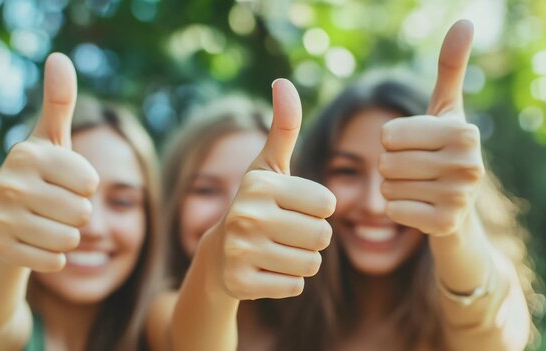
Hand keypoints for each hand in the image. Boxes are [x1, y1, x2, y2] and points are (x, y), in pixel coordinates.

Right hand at [0, 53, 98, 271]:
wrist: (10, 216)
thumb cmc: (43, 172)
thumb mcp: (53, 137)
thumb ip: (59, 100)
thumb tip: (59, 57)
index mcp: (27, 153)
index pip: (91, 182)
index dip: (87, 185)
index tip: (67, 180)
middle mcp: (7, 183)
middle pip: (83, 212)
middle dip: (79, 212)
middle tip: (57, 204)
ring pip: (70, 239)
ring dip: (69, 235)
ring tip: (49, 222)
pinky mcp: (0, 249)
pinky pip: (53, 262)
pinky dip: (55, 257)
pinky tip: (40, 243)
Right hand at [214, 79, 335, 299]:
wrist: (218, 255)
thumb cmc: (255, 204)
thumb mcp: (268, 166)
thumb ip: (283, 126)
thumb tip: (283, 81)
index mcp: (259, 184)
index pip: (327, 203)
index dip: (316, 209)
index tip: (291, 208)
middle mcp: (246, 215)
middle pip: (322, 236)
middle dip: (312, 238)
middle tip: (285, 233)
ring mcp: (240, 252)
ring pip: (311, 264)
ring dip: (301, 260)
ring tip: (275, 251)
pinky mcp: (240, 284)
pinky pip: (294, 286)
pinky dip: (286, 281)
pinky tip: (265, 270)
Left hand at [379, 20, 483, 235]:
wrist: (457, 205)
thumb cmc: (443, 149)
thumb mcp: (445, 109)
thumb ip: (450, 68)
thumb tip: (464, 22)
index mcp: (464, 131)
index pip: (387, 135)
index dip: (390, 140)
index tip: (415, 145)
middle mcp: (469, 164)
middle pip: (385, 162)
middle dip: (390, 165)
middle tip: (415, 169)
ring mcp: (460, 198)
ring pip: (386, 187)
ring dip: (392, 188)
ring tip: (418, 187)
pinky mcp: (445, 225)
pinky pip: (393, 211)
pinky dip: (397, 209)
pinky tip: (418, 207)